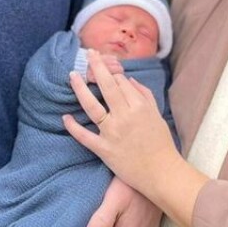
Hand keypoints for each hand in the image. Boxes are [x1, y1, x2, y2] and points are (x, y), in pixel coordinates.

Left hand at [65, 50, 208, 226]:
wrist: (161, 173)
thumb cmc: (161, 143)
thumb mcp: (157, 115)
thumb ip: (144, 95)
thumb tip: (128, 80)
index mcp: (139, 106)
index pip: (121, 82)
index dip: (113, 73)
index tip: (106, 66)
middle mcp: (125, 116)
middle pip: (107, 86)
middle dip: (96, 66)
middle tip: (88, 53)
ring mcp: (113, 132)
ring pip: (92, 106)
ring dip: (80, 89)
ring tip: (72, 75)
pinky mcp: (104, 149)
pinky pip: (85, 137)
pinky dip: (74, 127)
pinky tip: (65, 117)